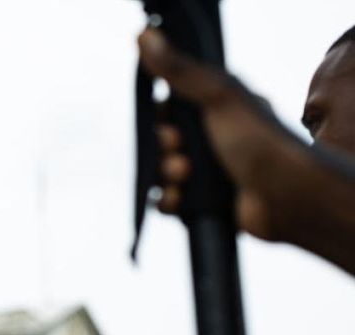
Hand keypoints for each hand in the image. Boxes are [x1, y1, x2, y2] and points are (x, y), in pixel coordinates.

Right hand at [138, 28, 354, 274]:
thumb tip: (144, 36)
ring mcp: (208, 171)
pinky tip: (180, 197)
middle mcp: (212, 139)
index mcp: (217, 110)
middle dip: (164, 148)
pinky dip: (168, 200)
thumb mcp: (218, 96)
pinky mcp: (204, 201)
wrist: (288, 195)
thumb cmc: (262, 141)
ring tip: (185, 176)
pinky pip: (169, 200)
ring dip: (165, 174)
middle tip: (180, 150)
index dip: (163, 117)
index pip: (172, 109)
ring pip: (161, 171)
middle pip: (162, 141)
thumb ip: (179, 70)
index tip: (170, 122)